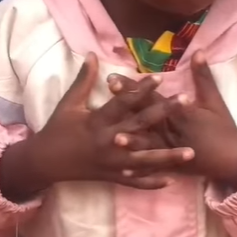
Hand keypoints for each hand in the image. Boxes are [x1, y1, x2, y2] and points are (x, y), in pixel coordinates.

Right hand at [0, 54, 193, 200]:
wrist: (44, 163)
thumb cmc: (58, 129)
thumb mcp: (69, 103)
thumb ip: (84, 79)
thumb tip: (91, 53)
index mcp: (97, 122)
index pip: (123, 103)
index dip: (141, 89)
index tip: (161, 78)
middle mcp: (108, 142)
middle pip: (141, 126)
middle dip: (164, 113)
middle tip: (186, 101)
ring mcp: (112, 162)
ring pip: (145, 160)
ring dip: (168, 157)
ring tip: (191, 153)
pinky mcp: (112, 177)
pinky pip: (135, 182)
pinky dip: (151, 182)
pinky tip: (171, 180)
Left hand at [117, 53, 236, 188]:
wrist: (232, 160)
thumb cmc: (223, 128)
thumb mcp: (214, 100)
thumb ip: (204, 76)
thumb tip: (198, 51)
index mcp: (181, 114)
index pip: (153, 97)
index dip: (134, 87)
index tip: (115, 77)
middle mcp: (172, 131)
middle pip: (145, 116)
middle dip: (125, 106)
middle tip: (106, 94)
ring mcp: (170, 150)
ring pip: (147, 143)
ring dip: (131, 140)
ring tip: (114, 137)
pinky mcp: (172, 165)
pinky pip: (153, 167)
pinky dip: (139, 169)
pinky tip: (123, 169)